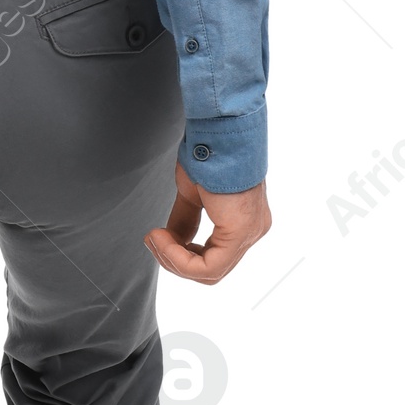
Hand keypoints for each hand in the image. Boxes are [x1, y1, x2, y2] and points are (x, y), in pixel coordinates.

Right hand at [146, 164, 269, 285]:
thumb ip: (184, 221)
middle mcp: (252, 230)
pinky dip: (179, 259)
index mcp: (244, 220)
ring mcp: (250, 233)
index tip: (156, 235)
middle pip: (211, 269)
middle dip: (175, 260)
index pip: (214, 257)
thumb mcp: (191, 194)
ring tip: (154, 237)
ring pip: (209, 272)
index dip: (180, 254)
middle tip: (152, 239)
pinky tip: (162, 238)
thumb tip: (170, 240)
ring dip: (174, 260)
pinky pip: (209, 266)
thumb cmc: (208, 152)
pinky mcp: (240, 234)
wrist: (218, 132)